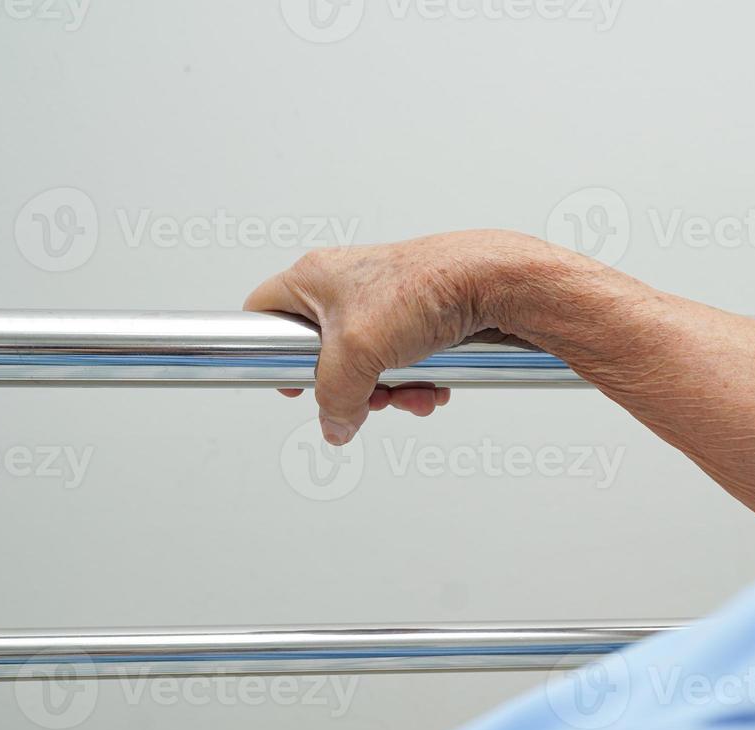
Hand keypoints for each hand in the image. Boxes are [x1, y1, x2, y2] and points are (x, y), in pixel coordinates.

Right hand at [243, 230, 555, 444]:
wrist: (491, 283)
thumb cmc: (424, 288)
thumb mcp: (357, 352)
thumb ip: (334, 397)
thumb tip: (334, 425)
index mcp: (314, 279)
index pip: (264, 314)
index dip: (267, 351)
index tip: (289, 384)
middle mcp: (346, 288)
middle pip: (323, 354)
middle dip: (349, 387)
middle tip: (365, 397)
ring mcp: (384, 304)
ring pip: (368, 365)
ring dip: (390, 390)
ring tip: (411, 393)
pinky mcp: (418, 318)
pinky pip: (403, 362)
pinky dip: (416, 380)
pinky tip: (433, 385)